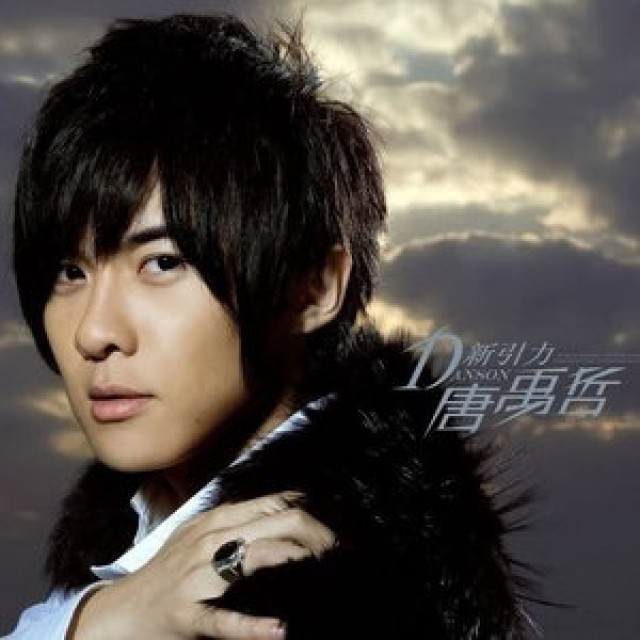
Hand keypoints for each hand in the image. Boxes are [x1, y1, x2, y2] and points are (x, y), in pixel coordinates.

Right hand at [68, 492, 334, 639]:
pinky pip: (223, 619)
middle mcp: (208, 541)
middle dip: (312, 534)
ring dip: (291, 562)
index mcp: (215, 521)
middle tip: (340, 550)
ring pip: (252, 559)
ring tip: (324, 570)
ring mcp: (196, 576)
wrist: (120, 611)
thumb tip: (285, 506)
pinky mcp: (187, 614)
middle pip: (272, 524)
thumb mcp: (199, 534)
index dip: (307, 512)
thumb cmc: (167, 571)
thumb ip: (236, 519)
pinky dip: (252, 626)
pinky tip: (278, 630)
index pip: (272, 504)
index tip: (334, 528)